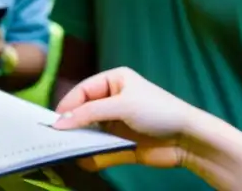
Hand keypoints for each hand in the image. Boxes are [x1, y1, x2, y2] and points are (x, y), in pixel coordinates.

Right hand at [52, 67, 200, 171]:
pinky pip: (101, 150)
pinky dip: (92, 156)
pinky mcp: (122, 144)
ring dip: (81, 142)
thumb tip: (60, 121)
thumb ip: (89, 113)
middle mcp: (114, 100)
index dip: (68, 104)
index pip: (83, 90)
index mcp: (115, 81)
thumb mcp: (122, 105)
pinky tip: (85, 161)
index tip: (54, 121)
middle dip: (72, 124)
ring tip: (68, 150)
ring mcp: (118, 123)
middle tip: (56, 137)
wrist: (187, 139)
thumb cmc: (158, 111)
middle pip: (84, 112)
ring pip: (91, 132)